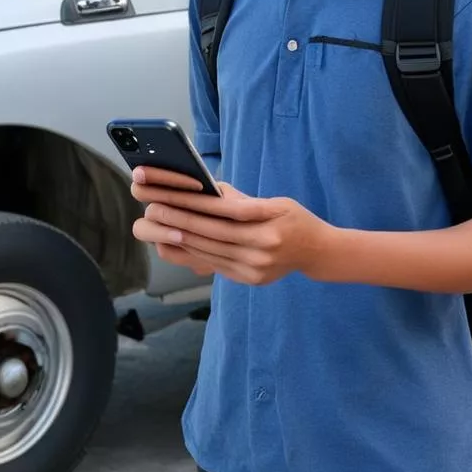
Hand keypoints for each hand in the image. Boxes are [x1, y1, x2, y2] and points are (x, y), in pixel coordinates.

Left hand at [130, 166, 333, 285]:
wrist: (317, 252)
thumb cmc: (294, 219)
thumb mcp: (276, 201)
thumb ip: (243, 200)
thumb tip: (209, 191)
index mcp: (270, 222)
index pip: (226, 211)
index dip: (196, 204)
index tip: (172, 196)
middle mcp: (262, 246)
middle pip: (213, 233)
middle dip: (180, 221)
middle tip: (154, 209)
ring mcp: (256, 267)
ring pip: (210, 251)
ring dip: (181, 238)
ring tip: (159, 226)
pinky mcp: (251, 279)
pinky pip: (216, 264)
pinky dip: (195, 253)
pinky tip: (178, 244)